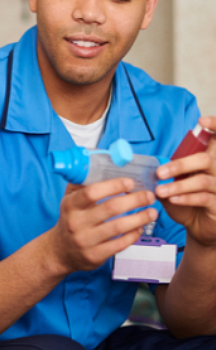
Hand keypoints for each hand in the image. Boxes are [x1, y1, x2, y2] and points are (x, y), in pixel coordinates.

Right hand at [49, 178, 157, 275]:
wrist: (60, 250)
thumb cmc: (70, 218)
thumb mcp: (69, 199)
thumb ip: (82, 183)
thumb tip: (99, 161)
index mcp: (70, 205)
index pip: (92, 192)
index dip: (113, 186)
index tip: (130, 182)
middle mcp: (76, 222)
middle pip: (110, 209)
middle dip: (134, 200)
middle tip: (150, 195)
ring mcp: (85, 240)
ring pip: (118, 228)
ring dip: (139, 218)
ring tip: (152, 212)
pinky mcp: (95, 256)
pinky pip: (119, 245)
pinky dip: (133, 235)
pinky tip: (140, 228)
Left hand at [156, 116, 215, 246]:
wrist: (198, 228)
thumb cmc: (186, 203)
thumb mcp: (173, 186)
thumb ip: (164, 174)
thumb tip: (140, 166)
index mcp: (206, 162)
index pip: (215, 140)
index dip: (215, 127)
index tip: (202, 121)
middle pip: (205, 159)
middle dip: (180, 164)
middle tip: (160, 173)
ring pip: (203, 180)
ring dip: (178, 185)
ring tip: (160, 191)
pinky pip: (204, 197)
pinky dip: (186, 197)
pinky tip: (172, 200)